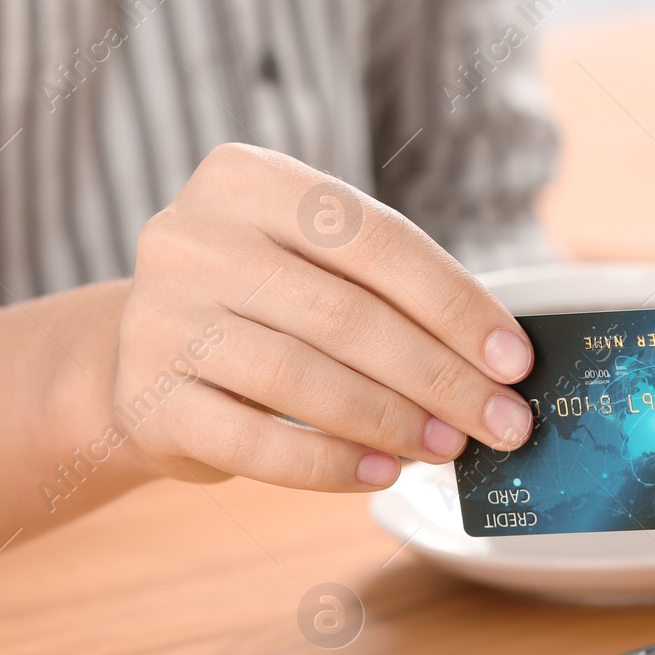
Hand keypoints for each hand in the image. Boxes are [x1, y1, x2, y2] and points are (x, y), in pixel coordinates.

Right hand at [110, 144, 535, 490]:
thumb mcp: (313, 264)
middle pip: (346, 315)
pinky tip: (383, 473)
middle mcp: (193, 238)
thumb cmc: (260, 304)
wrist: (140, 354)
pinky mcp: (147, 398)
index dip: (455, 305)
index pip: (376, 240)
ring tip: (449, 447)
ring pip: (303, 379)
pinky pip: (257, 444)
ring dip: (393, 422)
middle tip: (501, 422)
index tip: (514, 361)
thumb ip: (389, 293)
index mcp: (247, 181)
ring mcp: (161, 318)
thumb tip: (496, 363)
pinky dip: (332, 465)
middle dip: (439, 377)